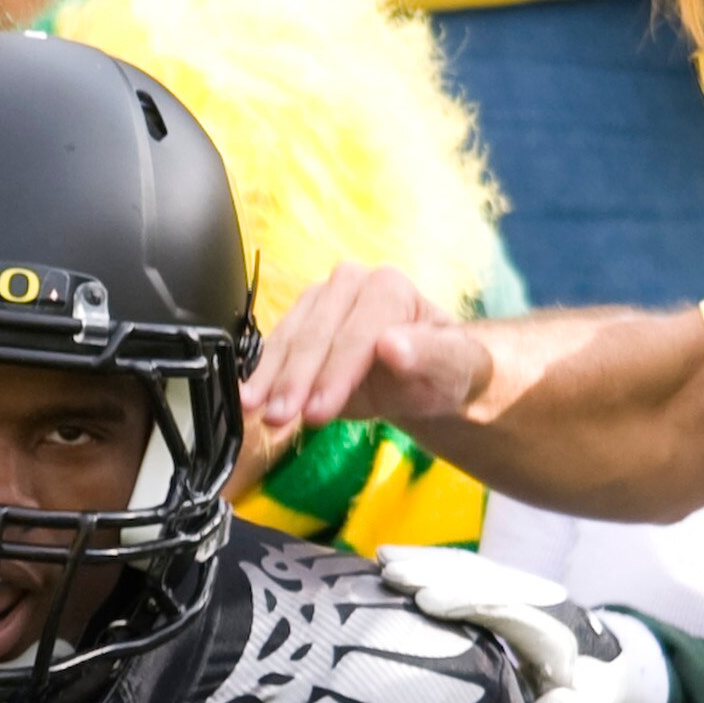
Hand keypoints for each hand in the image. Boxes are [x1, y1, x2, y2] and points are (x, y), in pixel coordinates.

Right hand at [239, 264, 487, 444]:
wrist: (425, 376)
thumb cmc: (443, 369)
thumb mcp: (455, 366)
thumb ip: (431, 354)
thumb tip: (393, 345)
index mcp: (388, 287)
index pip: (356, 333)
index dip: (336, 373)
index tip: (319, 410)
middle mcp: (349, 286)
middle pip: (315, 335)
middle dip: (295, 380)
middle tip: (279, 416)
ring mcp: (318, 305)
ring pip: (287, 341)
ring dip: (269, 380)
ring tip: (256, 412)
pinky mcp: (297, 328)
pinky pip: (273, 352)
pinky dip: (260, 379)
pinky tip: (248, 401)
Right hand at [375, 545, 670, 702]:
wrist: (604, 678)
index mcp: (560, 632)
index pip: (512, 609)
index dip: (469, 602)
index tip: (425, 601)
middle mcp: (541, 600)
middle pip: (487, 578)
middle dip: (438, 572)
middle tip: (390, 574)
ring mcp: (521, 590)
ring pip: (473, 567)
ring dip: (427, 561)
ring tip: (382, 559)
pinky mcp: (503, 590)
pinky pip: (465, 570)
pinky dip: (429, 563)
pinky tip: (391, 560)